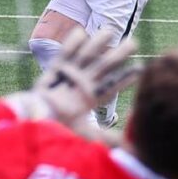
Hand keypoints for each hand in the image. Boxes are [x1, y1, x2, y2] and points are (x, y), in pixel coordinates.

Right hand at [6, 28, 139, 140]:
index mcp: (90, 99)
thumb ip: (106, 138)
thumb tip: (128, 148)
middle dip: (118, 55)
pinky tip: (81, 32)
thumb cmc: (58, 130)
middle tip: (133, 43)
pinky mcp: (55, 70)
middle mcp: (82, 84)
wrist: (36, 124)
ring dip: (98, 43)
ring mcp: (69, 75)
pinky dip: (71, 44)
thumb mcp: (85, 134)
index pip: (112, 86)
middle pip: (103, 66)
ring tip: (110, 30)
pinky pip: (64, 54)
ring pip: (87, 56)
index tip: (141, 70)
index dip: (126, 78)